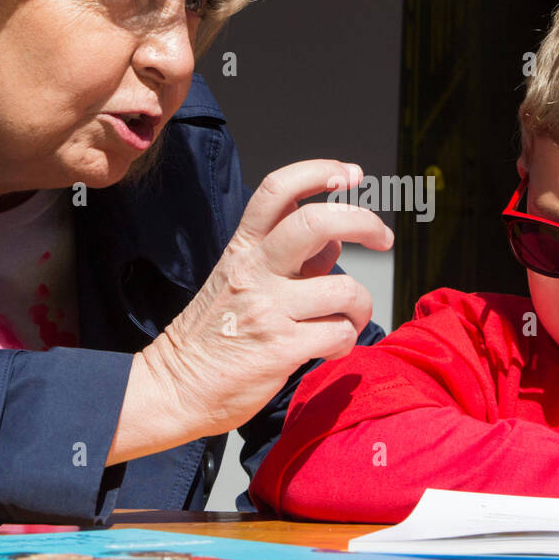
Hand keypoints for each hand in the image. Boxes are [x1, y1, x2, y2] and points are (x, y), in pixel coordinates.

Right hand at [109, 159, 391, 462]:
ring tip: (350, 319)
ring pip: (345, 289)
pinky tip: (330, 349)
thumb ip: (290, 259)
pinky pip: (340, 334)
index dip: (318, 171)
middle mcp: (254, 272)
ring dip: (361, 306)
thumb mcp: (241, 281)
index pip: (277, 190)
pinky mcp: (280, 349)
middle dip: (363, 221)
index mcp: (242, 249)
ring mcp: (267, 310)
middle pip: (316, 223)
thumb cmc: (213, 335)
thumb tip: (337, 241)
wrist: (174, 388)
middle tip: (384, 238)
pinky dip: (346, 342)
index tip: (350, 174)